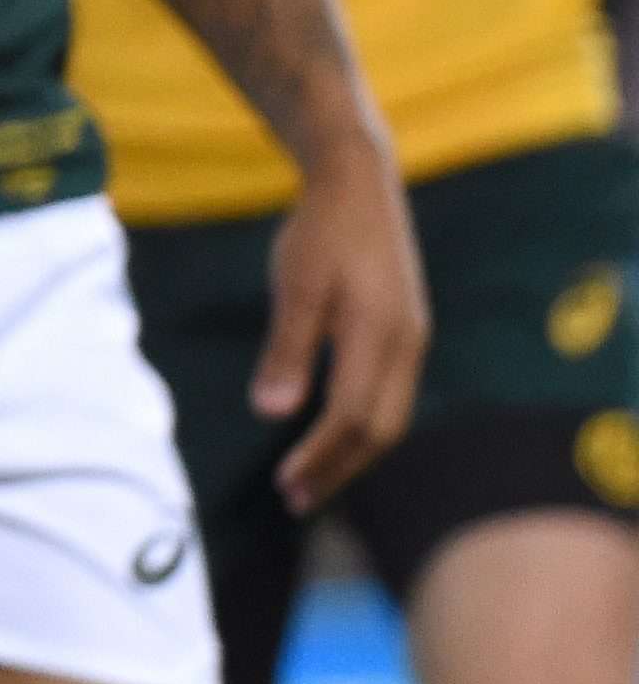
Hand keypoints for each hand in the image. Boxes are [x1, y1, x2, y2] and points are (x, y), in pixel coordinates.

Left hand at [258, 139, 427, 510]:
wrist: (358, 182)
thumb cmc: (320, 231)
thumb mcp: (296, 286)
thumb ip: (287, 349)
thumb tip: (271, 412)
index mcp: (382, 337)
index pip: (353, 418)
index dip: (321, 457)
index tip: (284, 484)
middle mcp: (408, 346)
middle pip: (380, 430)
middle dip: (339, 469)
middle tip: (296, 500)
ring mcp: (412, 340)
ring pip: (389, 416)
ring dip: (351, 452)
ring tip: (309, 478)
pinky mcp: (405, 332)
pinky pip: (389, 395)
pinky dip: (362, 424)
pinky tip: (333, 432)